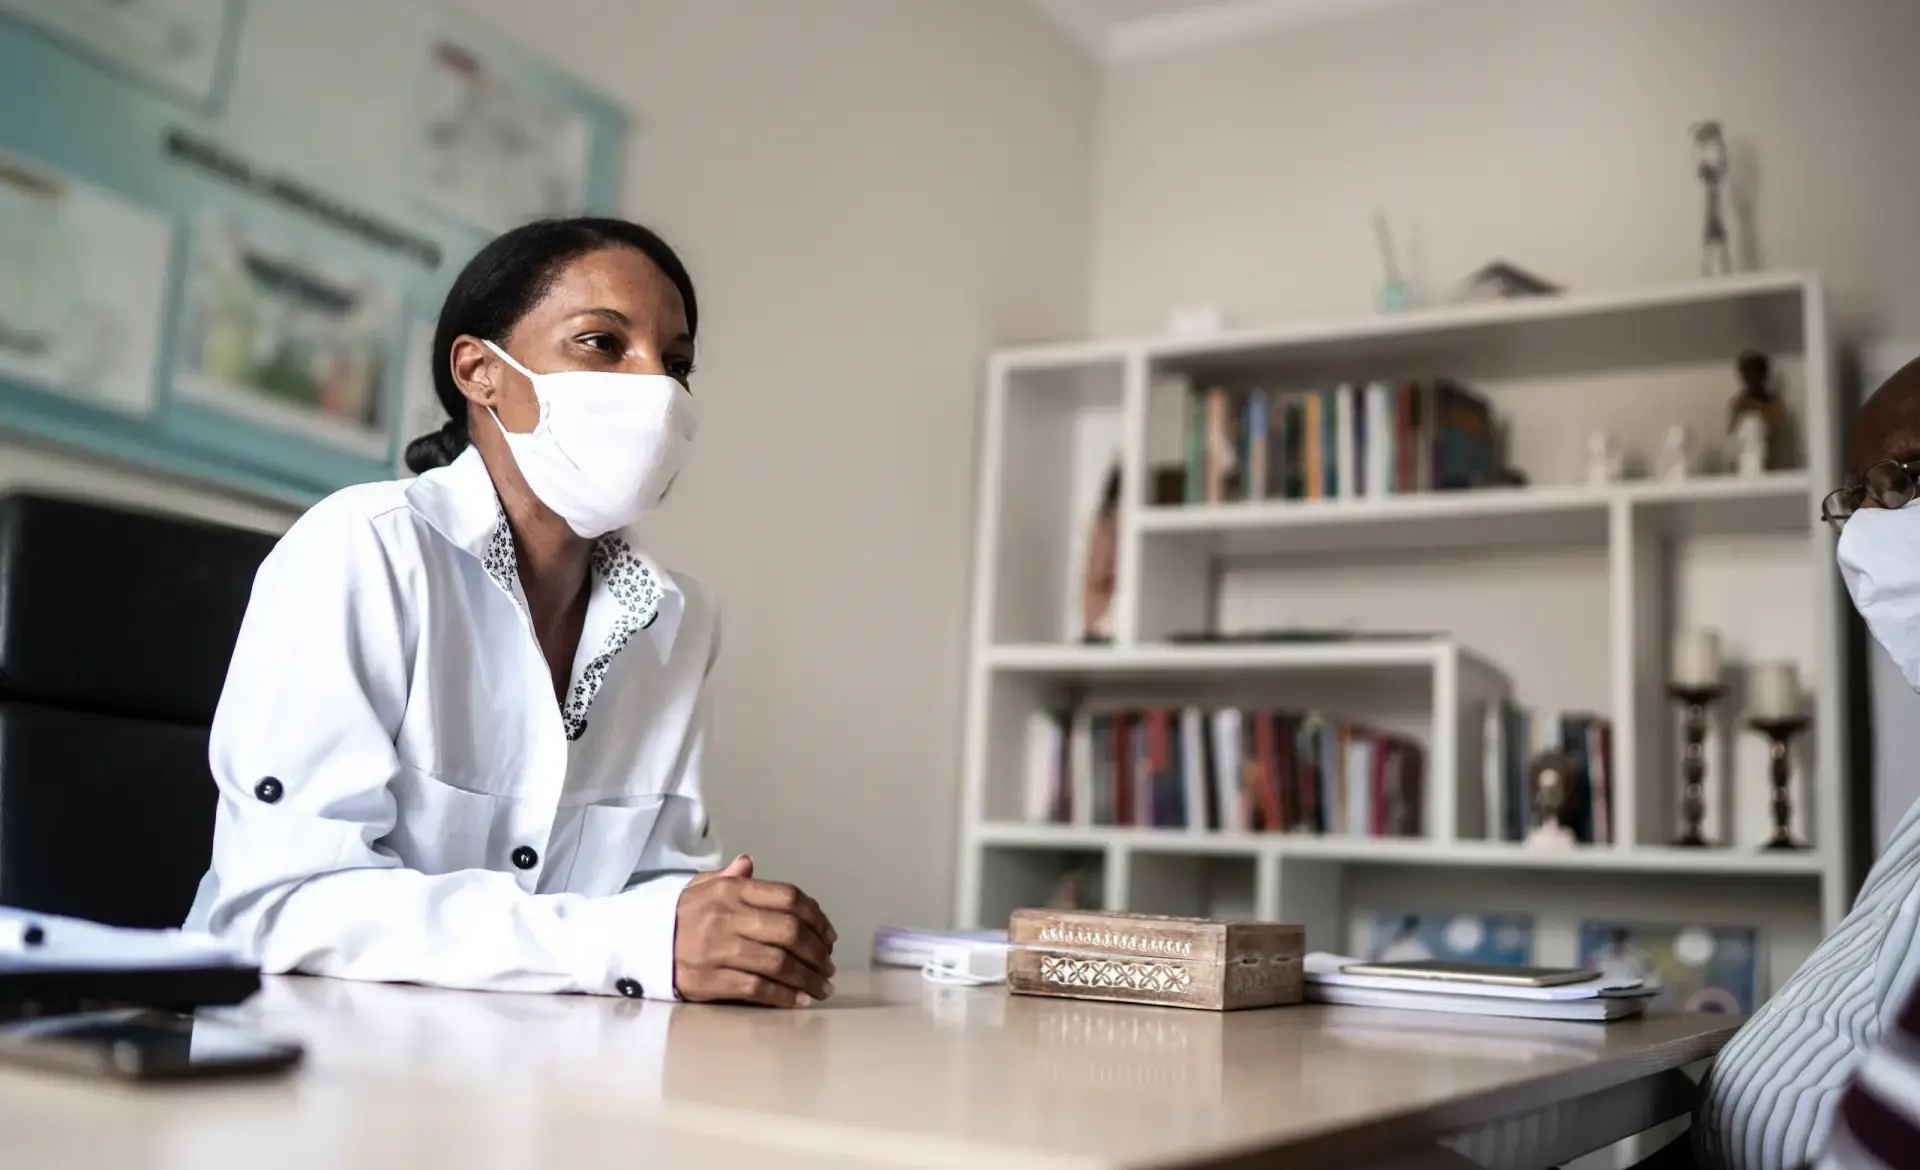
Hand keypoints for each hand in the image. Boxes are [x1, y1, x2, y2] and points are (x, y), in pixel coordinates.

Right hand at [673, 855, 837, 1007]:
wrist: (633, 943)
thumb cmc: (676, 916)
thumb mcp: (698, 887)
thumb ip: (729, 877)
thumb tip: (748, 863)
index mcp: (729, 890)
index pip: (787, 897)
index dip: (817, 917)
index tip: (829, 936)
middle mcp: (726, 916)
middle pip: (789, 931)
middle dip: (817, 952)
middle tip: (829, 967)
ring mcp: (717, 949)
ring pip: (778, 962)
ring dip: (807, 978)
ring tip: (822, 987)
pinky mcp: (709, 980)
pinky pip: (756, 988)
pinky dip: (783, 996)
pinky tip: (799, 1001)